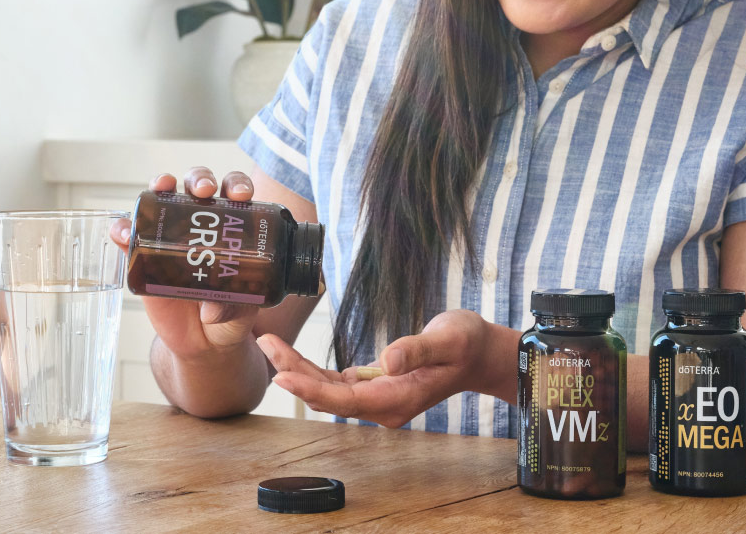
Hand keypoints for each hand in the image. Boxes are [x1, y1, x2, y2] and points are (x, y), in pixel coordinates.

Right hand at [108, 167, 259, 361]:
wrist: (202, 343)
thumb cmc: (230, 317)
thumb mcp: (240, 313)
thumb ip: (233, 309)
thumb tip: (211, 309)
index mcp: (232, 229)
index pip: (235, 194)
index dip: (237, 185)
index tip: (242, 195)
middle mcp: (201, 225)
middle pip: (198, 186)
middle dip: (199, 179)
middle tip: (203, 191)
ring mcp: (171, 238)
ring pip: (163, 198)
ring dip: (161, 185)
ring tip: (162, 188)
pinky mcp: (145, 257)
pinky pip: (130, 236)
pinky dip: (124, 228)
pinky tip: (124, 231)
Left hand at [256, 309, 495, 427]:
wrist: (479, 354)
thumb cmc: (466, 343)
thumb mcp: (448, 339)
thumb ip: (416, 349)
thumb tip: (387, 359)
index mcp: (398, 399)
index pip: (344, 399)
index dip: (310, 387)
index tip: (280, 374)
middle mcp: (384, 406)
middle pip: (329, 395)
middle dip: (294, 372)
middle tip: (265, 342)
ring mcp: (379, 398)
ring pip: (329, 390)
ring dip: (299, 370)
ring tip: (271, 344)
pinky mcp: (375, 386)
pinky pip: (338, 383)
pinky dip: (314, 370)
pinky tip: (293, 357)